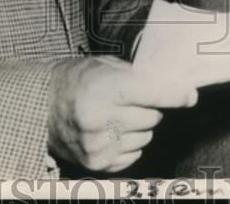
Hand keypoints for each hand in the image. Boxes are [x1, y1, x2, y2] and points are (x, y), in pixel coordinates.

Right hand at [48, 56, 197, 172]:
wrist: (40, 107)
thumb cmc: (75, 79)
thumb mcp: (103, 65)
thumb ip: (138, 75)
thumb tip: (176, 88)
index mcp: (102, 89)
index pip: (152, 93)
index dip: (176, 94)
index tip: (190, 96)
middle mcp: (99, 120)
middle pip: (152, 117)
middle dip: (149, 106)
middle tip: (129, 98)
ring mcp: (98, 146)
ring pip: (146, 136)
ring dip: (139, 126)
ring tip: (116, 114)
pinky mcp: (97, 164)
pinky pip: (134, 153)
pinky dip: (128, 142)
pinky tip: (110, 130)